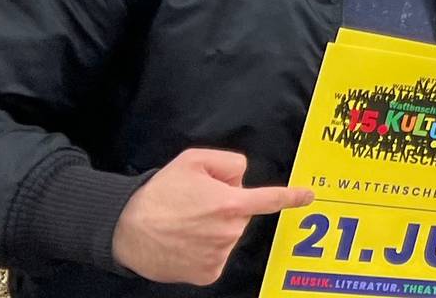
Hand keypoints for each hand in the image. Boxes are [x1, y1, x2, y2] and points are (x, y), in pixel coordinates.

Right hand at [110, 148, 312, 285]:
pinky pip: (216, 256)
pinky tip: (185, 243)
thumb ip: (229, 163)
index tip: (309, 196)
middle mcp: (229, 232)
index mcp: (230, 204)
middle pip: (241, 215)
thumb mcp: (193, 161)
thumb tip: (243, 179)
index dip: (292, 197)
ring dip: (215, 229)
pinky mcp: (208, 274)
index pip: (270, 200)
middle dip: (226, 207)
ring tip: (185, 224)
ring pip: (228, 236)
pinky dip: (205, 250)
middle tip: (195, 205)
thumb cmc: (159, 193)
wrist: (126, 229)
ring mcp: (219, 256)